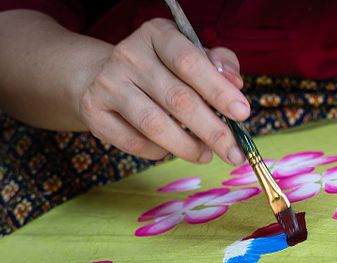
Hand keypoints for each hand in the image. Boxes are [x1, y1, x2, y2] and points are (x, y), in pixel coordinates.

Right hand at [75, 18, 248, 164]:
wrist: (101, 77)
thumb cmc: (160, 69)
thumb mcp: (189, 55)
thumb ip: (218, 64)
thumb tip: (236, 84)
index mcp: (157, 34)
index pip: (190, 62)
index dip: (218, 90)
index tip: (243, 114)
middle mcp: (129, 55)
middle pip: (177, 98)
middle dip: (212, 130)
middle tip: (234, 152)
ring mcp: (108, 83)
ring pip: (154, 124)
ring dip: (187, 146)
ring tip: (206, 155)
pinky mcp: (94, 112)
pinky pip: (134, 142)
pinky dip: (158, 152)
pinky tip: (172, 150)